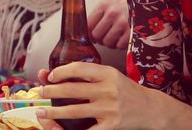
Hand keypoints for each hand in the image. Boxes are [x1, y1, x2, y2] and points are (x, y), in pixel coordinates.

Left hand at [35, 63, 162, 129]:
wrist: (151, 108)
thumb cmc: (125, 90)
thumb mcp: (110, 76)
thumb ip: (85, 74)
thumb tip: (51, 74)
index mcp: (108, 73)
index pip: (79, 68)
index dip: (61, 71)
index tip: (50, 76)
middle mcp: (109, 89)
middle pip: (73, 90)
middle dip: (52, 91)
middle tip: (40, 92)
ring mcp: (110, 108)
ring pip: (75, 110)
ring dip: (55, 111)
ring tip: (42, 111)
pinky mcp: (112, 124)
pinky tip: (60, 128)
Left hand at [88, 0, 129, 49]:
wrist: (146, 4)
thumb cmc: (126, 5)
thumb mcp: (110, 4)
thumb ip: (98, 15)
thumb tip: (87, 32)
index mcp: (104, 5)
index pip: (88, 24)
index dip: (89, 33)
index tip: (92, 36)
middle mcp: (112, 13)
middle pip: (96, 35)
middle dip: (99, 39)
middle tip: (105, 37)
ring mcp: (123, 23)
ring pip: (107, 42)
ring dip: (110, 43)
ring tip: (114, 38)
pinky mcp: (132, 32)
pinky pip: (119, 45)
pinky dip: (120, 45)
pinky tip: (123, 39)